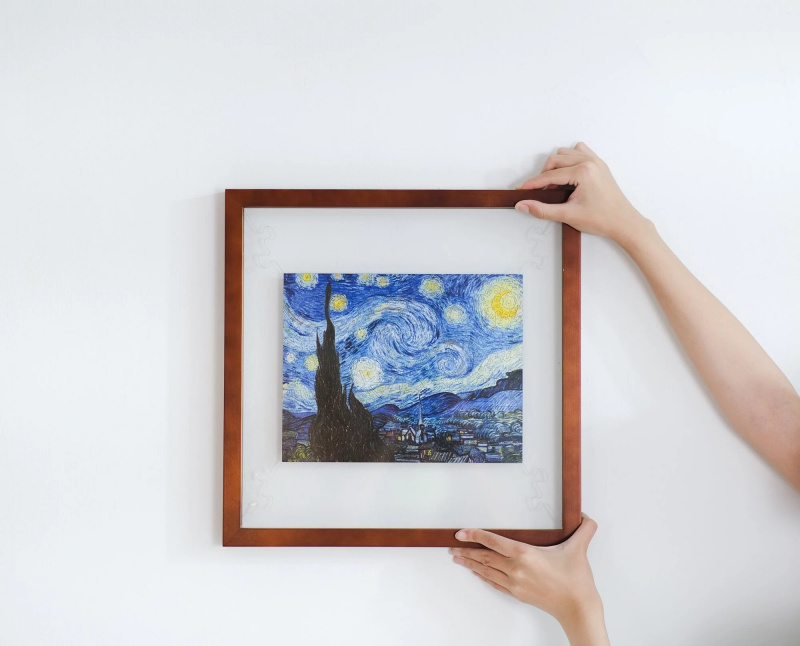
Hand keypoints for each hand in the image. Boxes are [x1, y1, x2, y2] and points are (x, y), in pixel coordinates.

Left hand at [451, 514, 608, 645]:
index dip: (475, 535)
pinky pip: (495, 583)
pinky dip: (483, 576)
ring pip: (487, 571)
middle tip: (452, 546)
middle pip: (485, 557)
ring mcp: (515, 583)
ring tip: (458, 559)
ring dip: (471, 564)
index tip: (461, 533)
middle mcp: (516, 569)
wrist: (578, 608)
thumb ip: (584, 529)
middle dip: (467, 551)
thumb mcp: (579, 549)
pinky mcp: (518, 594)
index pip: (493, 541)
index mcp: (525, 554)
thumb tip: (586, 515)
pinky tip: (478, 573)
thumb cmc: (577, 580)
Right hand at [515, 142, 649, 249]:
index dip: (533, 184)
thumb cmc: (602, 219)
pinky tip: (568, 176)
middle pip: (556, 160)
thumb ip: (542, 210)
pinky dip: (569, 160)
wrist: (623, 222)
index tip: (522, 190)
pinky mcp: (599, 165)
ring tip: (555, 186)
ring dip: (556, 166)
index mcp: (583, 171)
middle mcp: (590, 162)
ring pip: (566, 154)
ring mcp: (596, 161)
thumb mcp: (568, 215)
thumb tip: (524, 205)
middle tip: (540, 192)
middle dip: (544, 175)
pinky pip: (579, 152)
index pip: (550, 175)